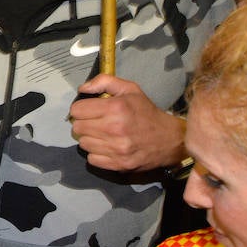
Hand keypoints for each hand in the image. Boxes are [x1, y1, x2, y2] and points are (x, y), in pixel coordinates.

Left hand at [70, 75, 185, 171]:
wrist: (169, 139)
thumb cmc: (147, 113)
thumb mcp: (130, 89)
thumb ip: (104, 82)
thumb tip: (82, 88)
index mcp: (116, 108)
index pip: (77, 110)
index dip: (81, 108)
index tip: (88, 110)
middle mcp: (114, 129)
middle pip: (77, 127)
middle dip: (84, 123)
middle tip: (96, 122)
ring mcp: (116, 149)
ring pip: (83, 143)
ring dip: (90, 138)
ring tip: (103, 134)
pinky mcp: (118, 164)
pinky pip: (92, 159)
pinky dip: (96, 153)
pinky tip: (107, 146)